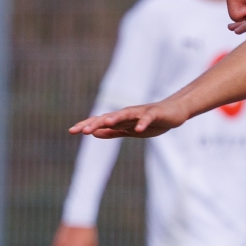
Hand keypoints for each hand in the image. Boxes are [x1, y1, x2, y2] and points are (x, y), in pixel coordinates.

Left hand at [70, 100, 186, 139]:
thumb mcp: (129, 130)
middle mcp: (127, 113)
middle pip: (109, 117)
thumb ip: (112, 131)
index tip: (71, 131)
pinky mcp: (155, 113)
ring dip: (115, 119)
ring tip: (106, 123)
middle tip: (83, 130)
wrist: (174, 112)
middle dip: (96, 123)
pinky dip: (143, 122)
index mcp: (121, 119)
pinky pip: (147, 117)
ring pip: (125, 114)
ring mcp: (141, 112)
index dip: (86, 125)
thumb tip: (93, 133)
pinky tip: (140, 128)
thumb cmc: (151, 122)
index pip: (100, 122)